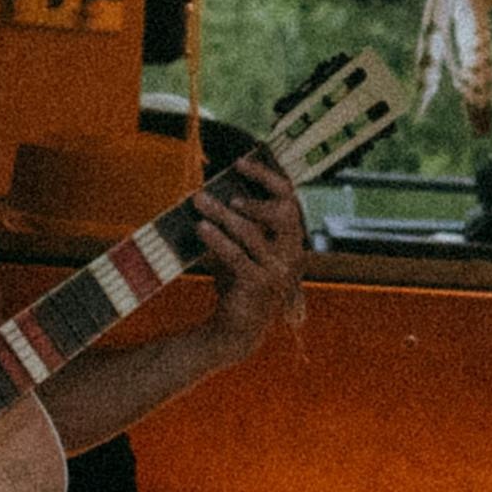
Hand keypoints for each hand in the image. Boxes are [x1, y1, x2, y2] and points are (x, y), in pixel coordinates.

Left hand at [186, 151, 311, 352]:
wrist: (238, 328)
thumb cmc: (238, 282)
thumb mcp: (240, 247)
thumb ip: (235, 222)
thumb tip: (211, 185)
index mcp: (291, 240)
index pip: (290, 200)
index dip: (268, 178)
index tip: (241, 162)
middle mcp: (292, 253)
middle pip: (283, 212)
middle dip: (254, 195)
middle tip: (225, 186)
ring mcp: (279, 270)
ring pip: (252, 232)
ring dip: (223, 214)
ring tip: (199, 201)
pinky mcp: (260, 284)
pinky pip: (237, 255)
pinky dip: (217, 238)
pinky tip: (200, 227)